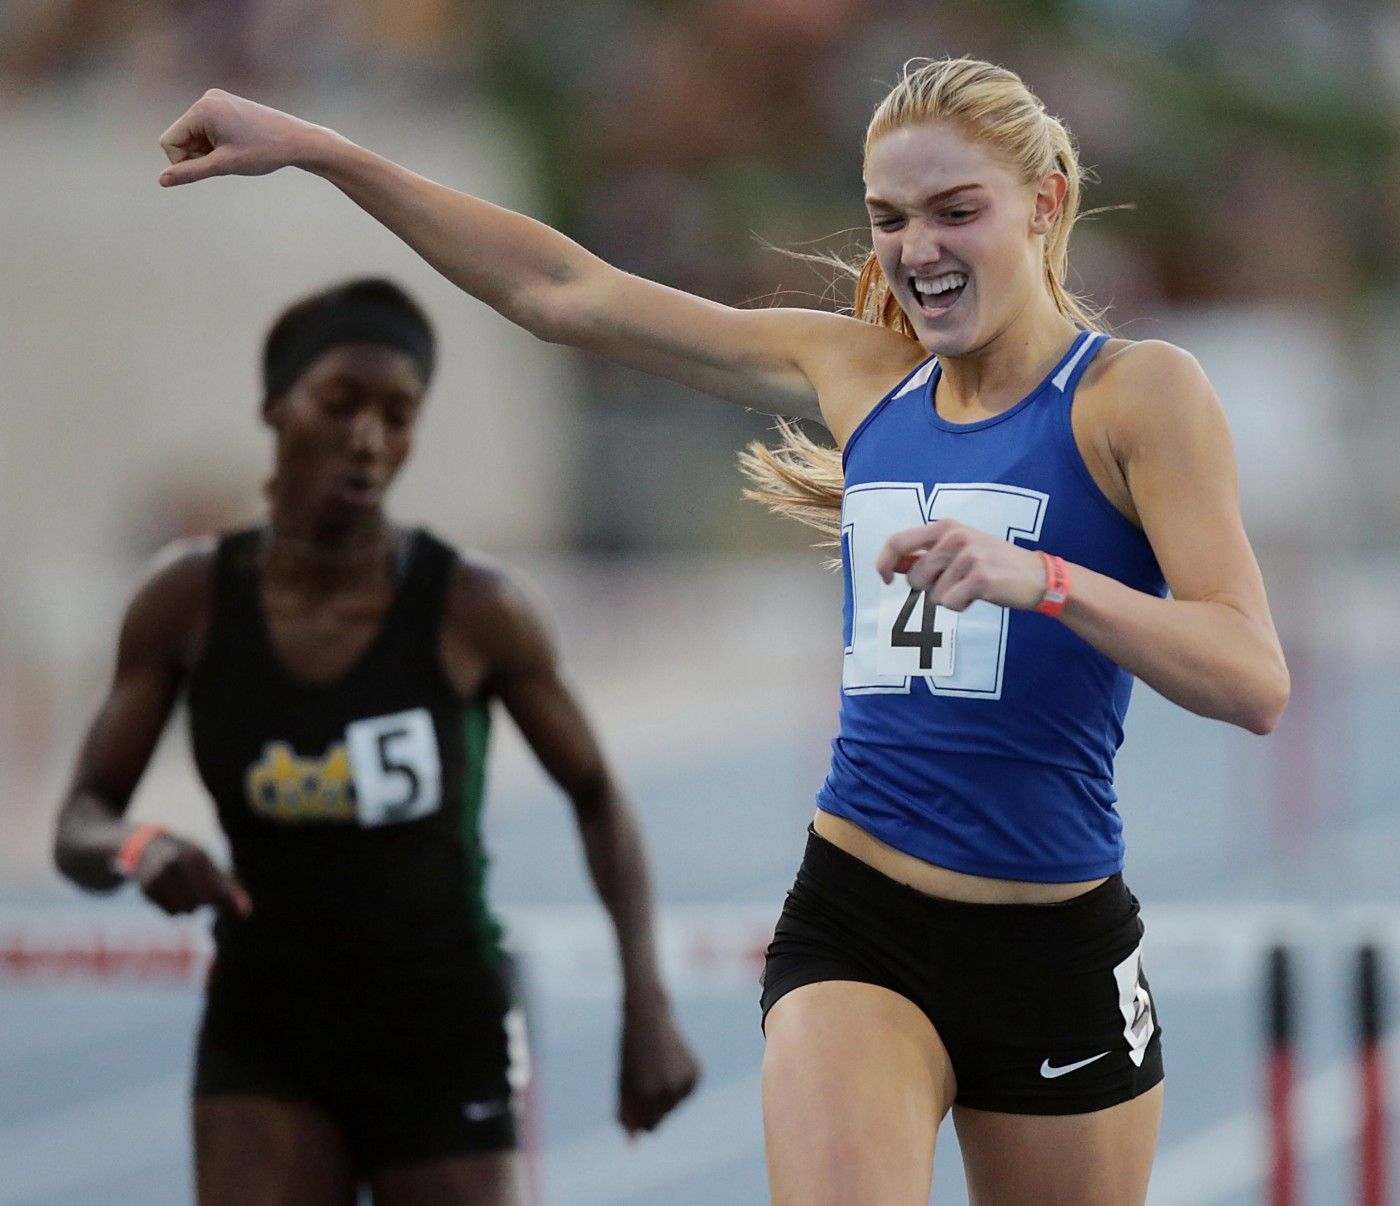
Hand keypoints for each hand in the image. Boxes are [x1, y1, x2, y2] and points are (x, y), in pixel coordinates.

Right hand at [134, 833, 251, 916]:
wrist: (149, 847)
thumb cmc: (189, 860)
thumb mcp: (210, 867)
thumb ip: (228, 889)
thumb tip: (246, 913)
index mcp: (195, 856)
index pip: (214, 889)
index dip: (219, 896)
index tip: (218, 894)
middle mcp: (174, 864)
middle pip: (198, 903)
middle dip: (201, 901)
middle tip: (198, 890)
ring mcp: (157, 875)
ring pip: (182, 911)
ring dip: (188, 907)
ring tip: (185, 892)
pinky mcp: (146, 888)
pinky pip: (169, 912)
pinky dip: (174, 909)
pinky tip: (172, 895)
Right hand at [158, 90, 327, 186]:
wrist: (298, 140)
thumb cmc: (263, 153)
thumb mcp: (224, 165)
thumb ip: (190, 172)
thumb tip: (161, 181)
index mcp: (202, 109)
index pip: (169, 141)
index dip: (183, 162)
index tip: (210, 169)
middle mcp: (206, 98)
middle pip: (181, 137)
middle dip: (198, 154)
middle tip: (228, 160)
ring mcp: (216, 99)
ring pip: (194, 134)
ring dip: (208, 150)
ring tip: (235, 152)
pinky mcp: (225, 104)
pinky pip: (207, 128)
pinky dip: (216, 142)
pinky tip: (237, 145)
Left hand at [617, 999, 700, 1136]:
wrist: (648, 1018)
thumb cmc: (630, 1054)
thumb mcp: (623, 1085)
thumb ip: (626, 1116)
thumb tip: (634, 1145)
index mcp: (646, 1094)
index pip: (650, 1127)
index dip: (642, 1116)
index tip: (638, 1099)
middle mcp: (668, 1090)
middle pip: (664, 1118)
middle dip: (653, 1105)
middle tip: (645, 1077)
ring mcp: (685, 1081)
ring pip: (676, 1105)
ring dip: (666, 1094)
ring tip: (657, 1068)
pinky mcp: (696, 1072)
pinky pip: (686, 1092)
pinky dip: (679, 1084)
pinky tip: (670, 1063)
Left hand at [876, 520, 1047, 611]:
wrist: (1037, 575)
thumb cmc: (992, 563)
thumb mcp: (957, 550)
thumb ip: (925, 555)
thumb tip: (891, 564)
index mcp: (945, 526)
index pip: (898, 541)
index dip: (883, 562)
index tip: (885, 580)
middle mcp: (954, 536)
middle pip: (914, 577)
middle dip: (928, 588)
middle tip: (955, 582)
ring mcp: (968, 556)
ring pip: (933, 594)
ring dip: (949, 598)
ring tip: (971, 586)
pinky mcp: (979, 578)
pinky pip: (950, 604)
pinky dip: (961, 606)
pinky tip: (979, 594)